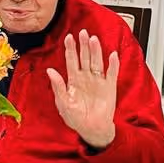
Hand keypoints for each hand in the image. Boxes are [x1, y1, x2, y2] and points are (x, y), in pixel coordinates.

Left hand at [45, 30, 119, 149]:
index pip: (71, 60)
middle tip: (83, 33)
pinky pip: (111, 73)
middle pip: (85, 57)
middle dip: (83, 45)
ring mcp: (98, 81)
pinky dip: (113, 65)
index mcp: (73, 80)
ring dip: (96, 51)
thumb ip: (57, 86)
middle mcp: (85, 77)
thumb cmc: (76, 117)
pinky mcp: (109, 87)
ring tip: (94, 40)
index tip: (69, 37)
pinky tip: (112, 55)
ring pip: (97, 62)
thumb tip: (50, 71)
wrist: (91, 129)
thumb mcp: (63, 103)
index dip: (70, 49)